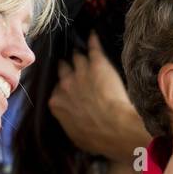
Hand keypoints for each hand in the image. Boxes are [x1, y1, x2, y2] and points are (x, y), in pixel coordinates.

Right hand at [47, 32, 149, 162]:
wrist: (115, 128)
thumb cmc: (98, 138)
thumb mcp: (77, 138)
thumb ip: (70, 125)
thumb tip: (73, 125)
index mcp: (57, 103)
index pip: (57, 91)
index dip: (64, 89)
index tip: (68, 89)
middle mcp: (65, 85)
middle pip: (63, 70)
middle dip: (66, 68)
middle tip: (68, 65)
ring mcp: (81, 72)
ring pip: (77, 57)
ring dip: (78, 54)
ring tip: (79, 49)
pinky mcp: (98, 64)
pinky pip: (93, 48)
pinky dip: (93, 41)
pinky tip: (93, 35)